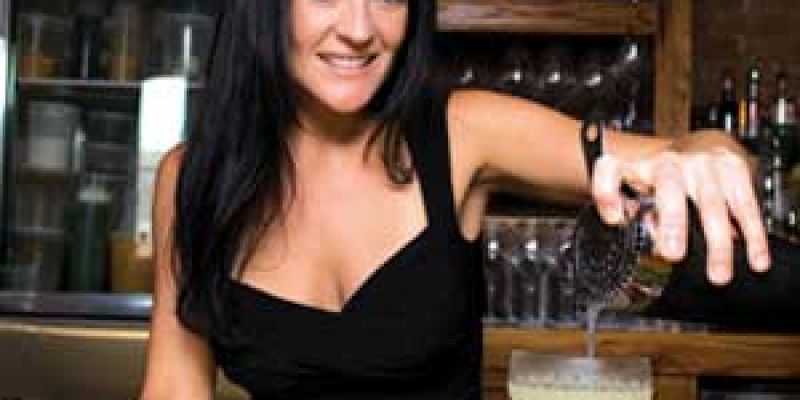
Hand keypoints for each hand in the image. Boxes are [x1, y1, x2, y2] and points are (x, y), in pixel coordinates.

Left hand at [590, 147, 770, 285]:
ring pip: (711, 203)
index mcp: (637, 167)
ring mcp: (703, 164)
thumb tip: (649, 241)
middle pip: (669, 186)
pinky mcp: (733, 169)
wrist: (698, 146)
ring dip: (717, 242)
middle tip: (672, 253)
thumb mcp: (638, 189)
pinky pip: (744, 205)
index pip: (611, 170)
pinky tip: (754, 257)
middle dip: (672, 220)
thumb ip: (635, 214)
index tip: (615, 218)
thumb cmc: (663, 175)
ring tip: (717, 273)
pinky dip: (752, 235)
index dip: (608, 192)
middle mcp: (669, 163)